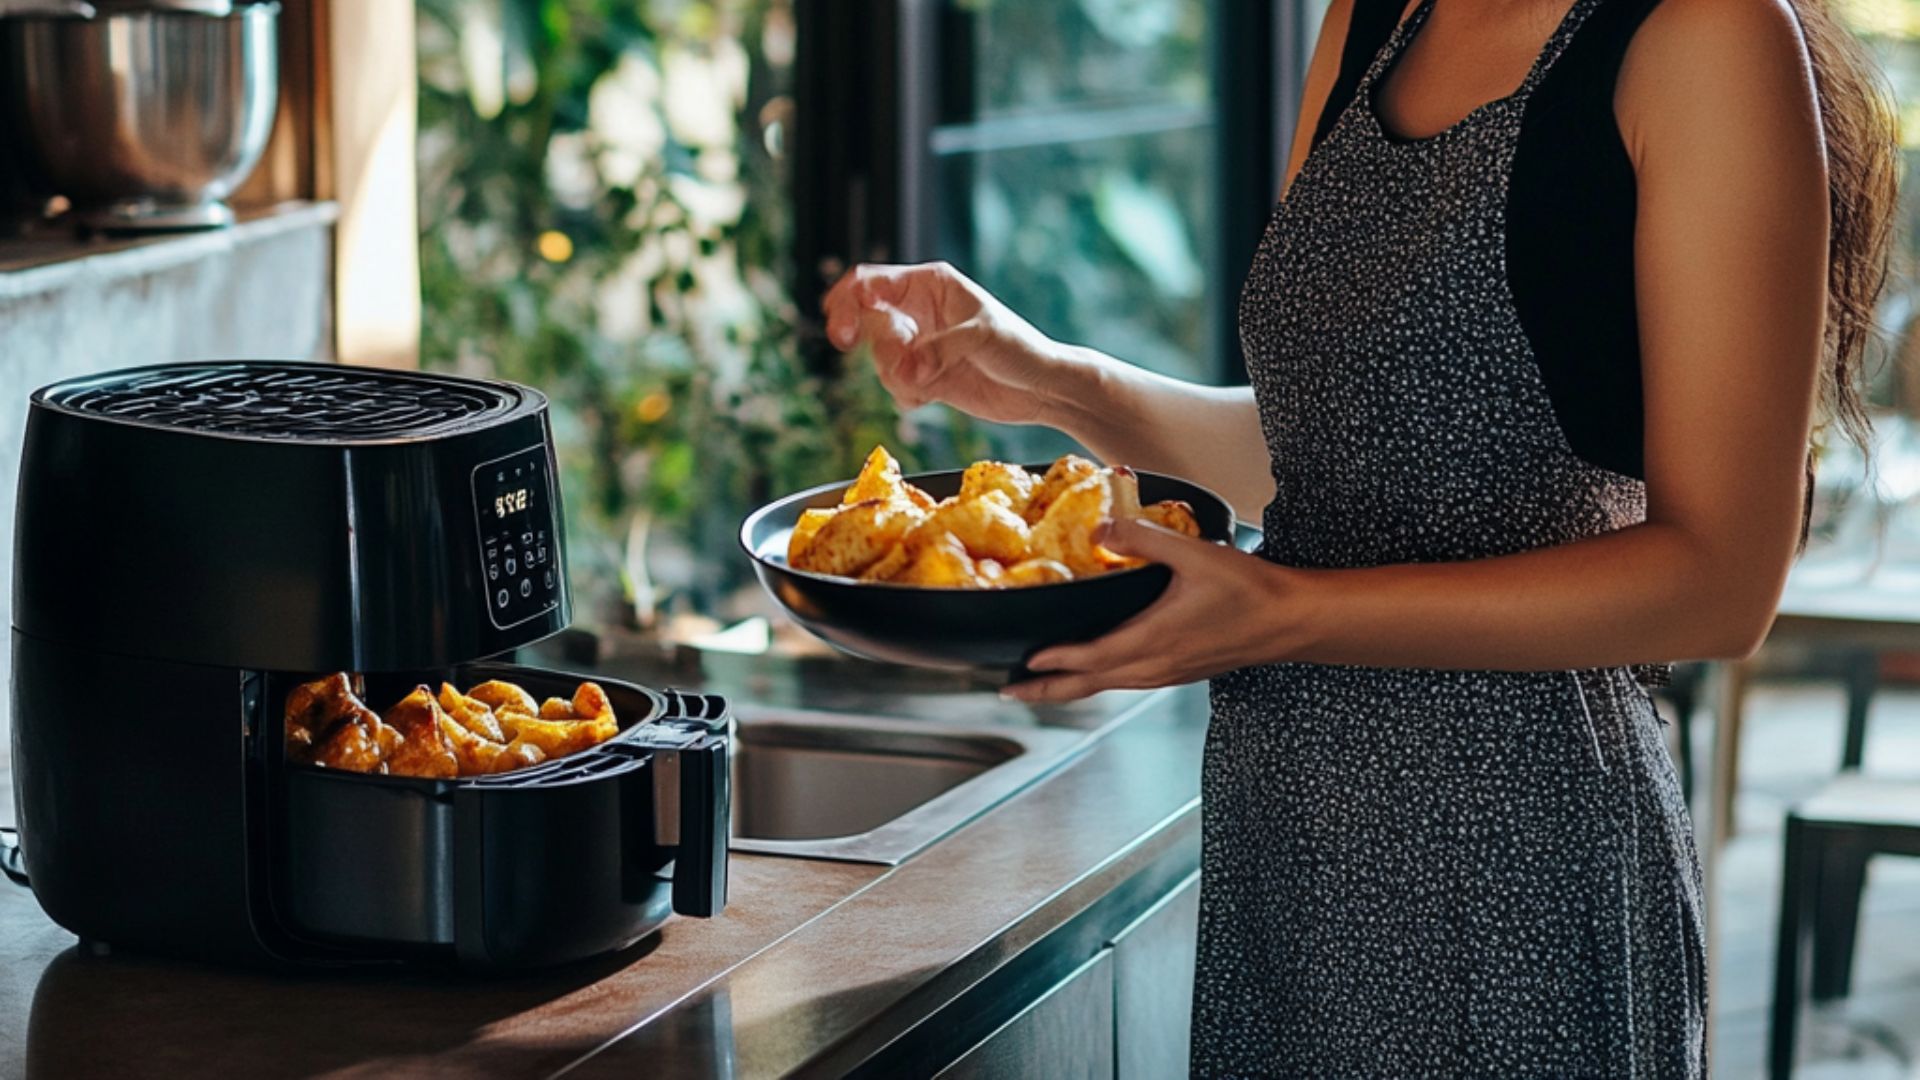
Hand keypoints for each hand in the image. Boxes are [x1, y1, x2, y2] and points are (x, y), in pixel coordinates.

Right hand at [821, 261, 1093, 422]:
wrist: (1042, 390)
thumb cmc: (1021, 349)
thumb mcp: (981, 338)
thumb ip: (937, 349)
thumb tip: (905, 368)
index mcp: (930, 284)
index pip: (871, 282)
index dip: (847, 302)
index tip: (843, 332)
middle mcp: (920, 311)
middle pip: (868, 323)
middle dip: (881, 349)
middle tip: (901, 366)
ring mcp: (920, 344)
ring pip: (880, 359)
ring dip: (896, 376)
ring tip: (926, 384)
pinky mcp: (924, 375)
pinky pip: (895, 385)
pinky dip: (906, 395)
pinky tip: (931, 397)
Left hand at [1005, 518, 1303, 702]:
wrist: (1292, 621)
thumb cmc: (1250, 590)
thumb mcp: (1195, 555)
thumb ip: (1145, 539)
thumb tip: (1103, 527)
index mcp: (1152, 641)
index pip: (1089, 658)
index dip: (1053, 662)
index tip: (1020, 664)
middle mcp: (1154, 666)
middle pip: (1089, 685)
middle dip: (1047, 690)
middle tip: (1010, 694)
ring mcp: (1167, 674)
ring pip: (1107, 686)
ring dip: (1072, 687)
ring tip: (1042, 685)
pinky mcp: (1180, 672)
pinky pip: (1128, 682)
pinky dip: (1101, 680)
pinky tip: (1097, 670)